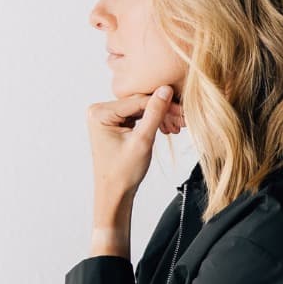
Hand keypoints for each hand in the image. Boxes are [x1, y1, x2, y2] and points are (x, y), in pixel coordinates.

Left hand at [85, 83, 183, 200]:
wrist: (114, 193)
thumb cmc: (123, 173)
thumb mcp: (142, 141)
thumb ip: (154, 113)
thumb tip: (165, 90)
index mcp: (100, 113)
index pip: (137, 101)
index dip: (163, 103)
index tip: (183, 108)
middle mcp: (99, 111)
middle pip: (138, 103)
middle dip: (162, 110)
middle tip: (184, 117)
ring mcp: (106, 117)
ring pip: (140, 109)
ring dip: (159, 115)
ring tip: (178, 124)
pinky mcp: (113, 123)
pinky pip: (136, 115)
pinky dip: (151, 121)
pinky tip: (167, 126)